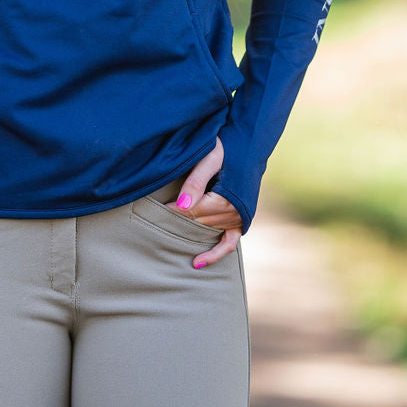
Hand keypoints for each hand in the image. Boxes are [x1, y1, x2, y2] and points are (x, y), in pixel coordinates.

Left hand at [173, 135, 242, 268]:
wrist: (248, 144)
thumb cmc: (228, 146)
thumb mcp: (210, 158)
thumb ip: (196, 181)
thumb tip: (181, 205)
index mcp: (227, 198)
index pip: (194, 210)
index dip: (175, 210)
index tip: (160, 210)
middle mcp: (235, 212)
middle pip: (200, 222)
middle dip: (180, 220)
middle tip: (158, 221)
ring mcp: (239, 218)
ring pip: (210, 231)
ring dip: (193, 235)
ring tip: (172, 238)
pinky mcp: (241, 221)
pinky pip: (230, 243)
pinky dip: (216, 253)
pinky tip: (198, 262)